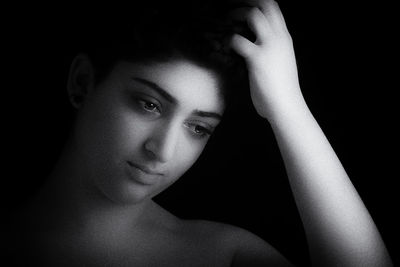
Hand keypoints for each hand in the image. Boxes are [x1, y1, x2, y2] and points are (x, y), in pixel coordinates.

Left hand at [229, 0, 305, 120]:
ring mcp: (269, 46)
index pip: (274, 9)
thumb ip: (272, 52)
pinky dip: (229, 40)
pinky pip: (238, 40)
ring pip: (254, 14)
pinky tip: (226, 45)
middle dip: (249, 1)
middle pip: (267, 4)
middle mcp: (279, 38)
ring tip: (227, 19)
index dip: (258, 2)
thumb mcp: (281, 63)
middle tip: (233, 4)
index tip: (245, 4)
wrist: (286, 105)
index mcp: (285, 38)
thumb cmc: (282, 89)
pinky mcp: (257, 58)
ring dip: (237, 14)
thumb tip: (256, 49)